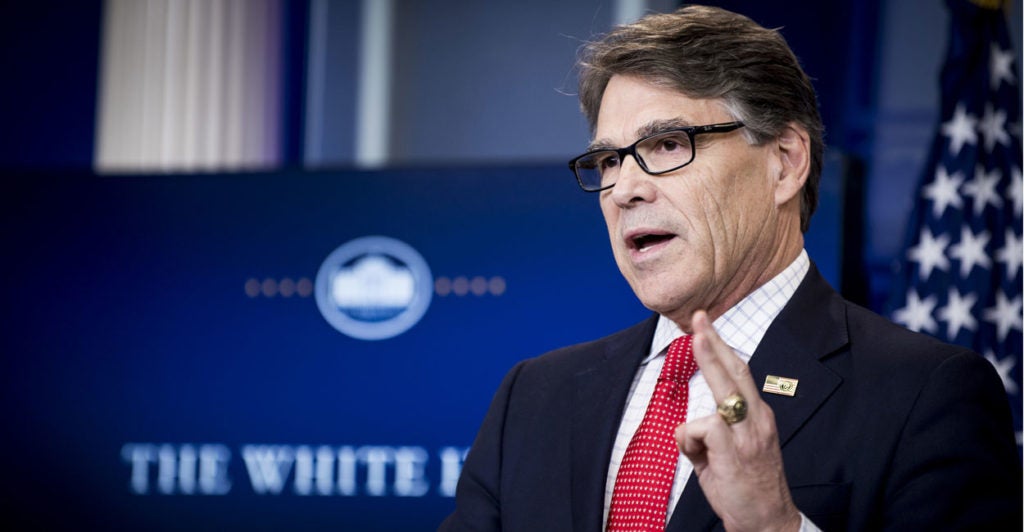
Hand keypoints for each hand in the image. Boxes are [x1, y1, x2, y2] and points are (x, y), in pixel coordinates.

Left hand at [674, 311, 800, 531]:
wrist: (768, 521)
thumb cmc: (746, 487)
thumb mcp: (727, 453)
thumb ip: (710, 434)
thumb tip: (688, 428)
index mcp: (758, 415)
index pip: (739, 372)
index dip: (721, 347)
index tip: (706, 324)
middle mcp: (758, 418)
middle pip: (734, 371)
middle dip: (713, 342)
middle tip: (698, 318)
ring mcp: (749, 433)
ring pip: (719, 395)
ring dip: (696, 426)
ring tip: (702, 450)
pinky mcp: (735, 449)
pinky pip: (704, 427)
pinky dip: (692, 440)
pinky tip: (702, 459)